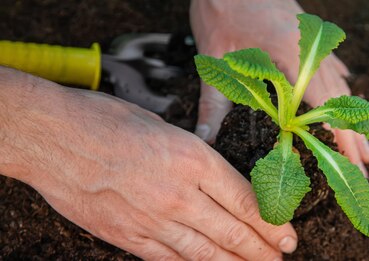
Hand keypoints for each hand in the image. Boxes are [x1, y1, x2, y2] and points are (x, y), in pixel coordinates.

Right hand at [0, 69, 296, 259]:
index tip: (288, 237)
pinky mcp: (129, 237)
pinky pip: (170, 258)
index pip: (247, 202)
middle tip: (282, 258)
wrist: (52, 138)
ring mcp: (154, 220)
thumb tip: (217, 180)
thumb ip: (195, 158)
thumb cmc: (107, 120)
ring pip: (206, 252)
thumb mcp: (165, 127)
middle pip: (233, 231)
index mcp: (195, 160)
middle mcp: (181, 195)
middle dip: (263, 249)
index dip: (273, 225)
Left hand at [189, 0, 368, 174]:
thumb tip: (205, 137)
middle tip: (365, 167)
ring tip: (364, 145)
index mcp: (293, 58)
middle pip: (341, 101)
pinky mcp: (308, 35)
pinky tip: (349, 94)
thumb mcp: (216, 58)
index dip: (340, 137)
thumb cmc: (222, 7)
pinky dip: (341, 88)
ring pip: (340, 86)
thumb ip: (214, 101)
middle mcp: (312, 50)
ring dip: (353, 116)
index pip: (325, 107)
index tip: (351, 161)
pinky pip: (332, 66)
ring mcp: (314, 42)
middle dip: (354, 137)